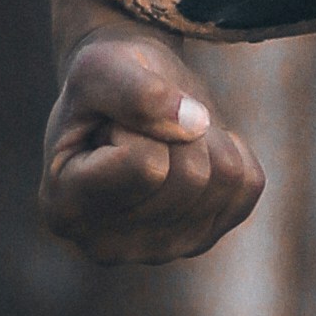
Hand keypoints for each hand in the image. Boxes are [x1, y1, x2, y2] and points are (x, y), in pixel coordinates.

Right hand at [38, 25, 264, 263]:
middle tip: (144, 126)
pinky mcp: (202, 239)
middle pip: (190, 177)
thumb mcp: (101, 65)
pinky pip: (248, 185)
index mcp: (66, 209)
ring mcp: (159, 251)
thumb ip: (136, 92)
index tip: (112, 123)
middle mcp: (108, 246)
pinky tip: (190, 151)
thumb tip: (196, 124)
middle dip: (177, 129)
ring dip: (203, 137)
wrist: (126, 96)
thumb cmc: (104, 82)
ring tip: (164, 136)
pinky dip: (228, 149)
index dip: (140, 123)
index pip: (147, 166)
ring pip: (224, 180)